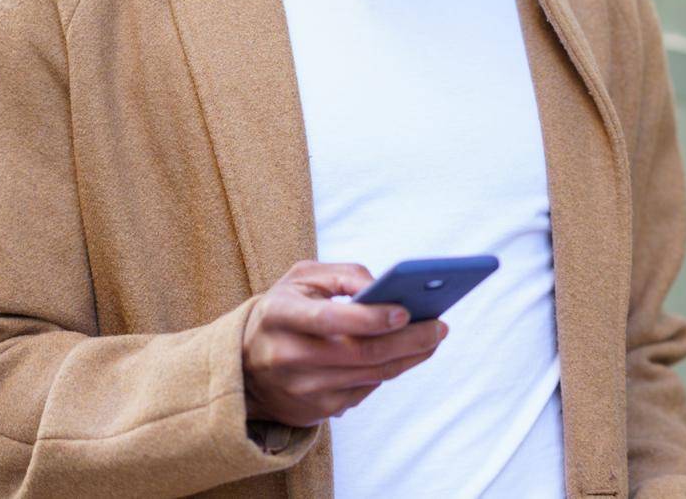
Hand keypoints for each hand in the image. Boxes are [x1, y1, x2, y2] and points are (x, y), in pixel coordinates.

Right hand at [241, 260, 447, 427]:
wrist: (245, 362)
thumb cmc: (285, 308)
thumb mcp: (304, 278)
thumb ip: (345, 274)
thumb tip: (385, 288)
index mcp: (278, 315)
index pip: (329, 319)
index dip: (370, 318)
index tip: (407, 310)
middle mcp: (284, 356)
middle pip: (358, 354)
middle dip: (407, 340)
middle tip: (440, 327)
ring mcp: (298, 389)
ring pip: (368, 376)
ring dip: (408, 358)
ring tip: (433, 338)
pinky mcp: (313, 411)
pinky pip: (363, 392)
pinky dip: (388, 372)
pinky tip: (406, 356)